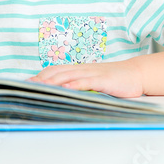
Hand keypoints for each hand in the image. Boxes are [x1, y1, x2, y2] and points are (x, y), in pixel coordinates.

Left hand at [29, 60, 143, 97]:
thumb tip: (61, 94)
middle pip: (57, 72)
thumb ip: (78, 85)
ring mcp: (92, 73)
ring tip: (40, 87)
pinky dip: (76, 84)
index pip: (54, 70)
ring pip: (69, 75)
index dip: (40, 76)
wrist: (136, 74)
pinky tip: (67, 88)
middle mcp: (82, 69)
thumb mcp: (93, 81)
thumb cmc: (113, 80)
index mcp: (78, 69)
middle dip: (41, 79)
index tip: (27, 83)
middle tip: (27, 86)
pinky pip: (87, 81)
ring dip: (53, 81)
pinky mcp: (104, 79)